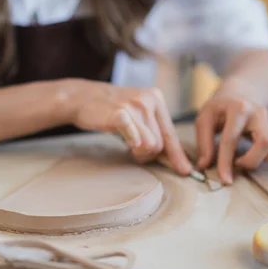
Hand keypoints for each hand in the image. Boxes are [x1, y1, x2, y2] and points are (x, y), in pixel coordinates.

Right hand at [64, 80, 191, 173]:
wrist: (82, 97)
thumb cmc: (110, 110)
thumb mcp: (137, 113)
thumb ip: (153, 130)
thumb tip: (172, 158)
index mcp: (156, 99)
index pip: (171, 132)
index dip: (177, 154)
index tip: (185, 170)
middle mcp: (148, 100)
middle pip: (160, 144)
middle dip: (148, 154)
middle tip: (133, 148)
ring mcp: (135, 106)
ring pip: (150, 145)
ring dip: (139, 152)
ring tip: (128, 145)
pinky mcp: (120, 114)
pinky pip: (136, 139)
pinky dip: (133, 144)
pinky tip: (128, 142)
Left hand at [195, 97, 267, 183]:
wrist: (237, 94)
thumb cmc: (218, 110)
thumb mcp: (204, 120)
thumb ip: (204, 143)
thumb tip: (204, 165)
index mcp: (238, 108)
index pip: (231, 139)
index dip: (226, 162)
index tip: (225, 179)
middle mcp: (259, 112)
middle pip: (265, 142)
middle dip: (251, 161)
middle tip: (238, 163)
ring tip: (252, 157)